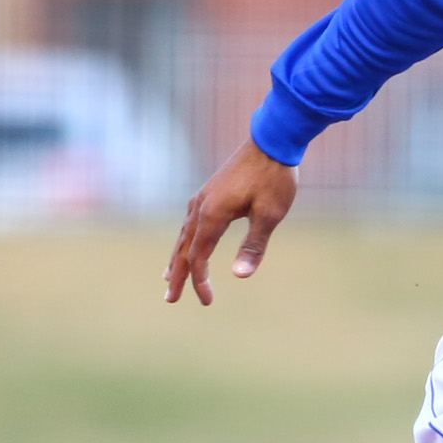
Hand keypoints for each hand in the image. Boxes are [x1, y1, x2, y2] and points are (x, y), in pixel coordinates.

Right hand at [165, 140, 298, 304]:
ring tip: (169, 277)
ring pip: (184, 234)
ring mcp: (202, 197)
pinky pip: (190, 222)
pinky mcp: (209, 192)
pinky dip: (185, 239)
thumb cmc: (274, 178)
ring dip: (177, 257)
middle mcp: (201, 206)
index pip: (199, 257)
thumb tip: (240, 276)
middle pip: (184, 248)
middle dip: (178, 275)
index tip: (206, 301)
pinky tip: (187, 243)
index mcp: (213, 214)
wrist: (272, 141)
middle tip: (170, 299)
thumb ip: (254, 245)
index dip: (200, 281)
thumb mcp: (269, 214)